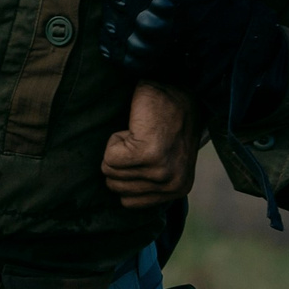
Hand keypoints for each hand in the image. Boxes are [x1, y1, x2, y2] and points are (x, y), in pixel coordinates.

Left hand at [96, 0, 285, 126]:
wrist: (228, 47)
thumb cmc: (218, 0)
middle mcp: (146, 7)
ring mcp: (137, 36)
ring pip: (108, 9)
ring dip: (121, 7)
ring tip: (142, 10)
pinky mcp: (132, 59)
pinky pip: (107, 39)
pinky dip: (116, 34)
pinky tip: (134, 31)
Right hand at [102, 82, 200, 208]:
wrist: (174, 86)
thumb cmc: (166, 118)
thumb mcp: (165, 159)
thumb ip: (150, 181)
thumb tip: (123, 196)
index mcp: (178, 189)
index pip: (128, 202)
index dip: (126, 173)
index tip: (145, 152)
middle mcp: (172, 185)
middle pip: (116, 187)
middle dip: (121, 160)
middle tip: (142, 140)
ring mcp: (160, 171)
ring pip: (110, 171)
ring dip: (119, 148)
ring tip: (140, 133)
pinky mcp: (147, 154)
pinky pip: (110, 157)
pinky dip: (115, 139)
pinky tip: (135, 128)